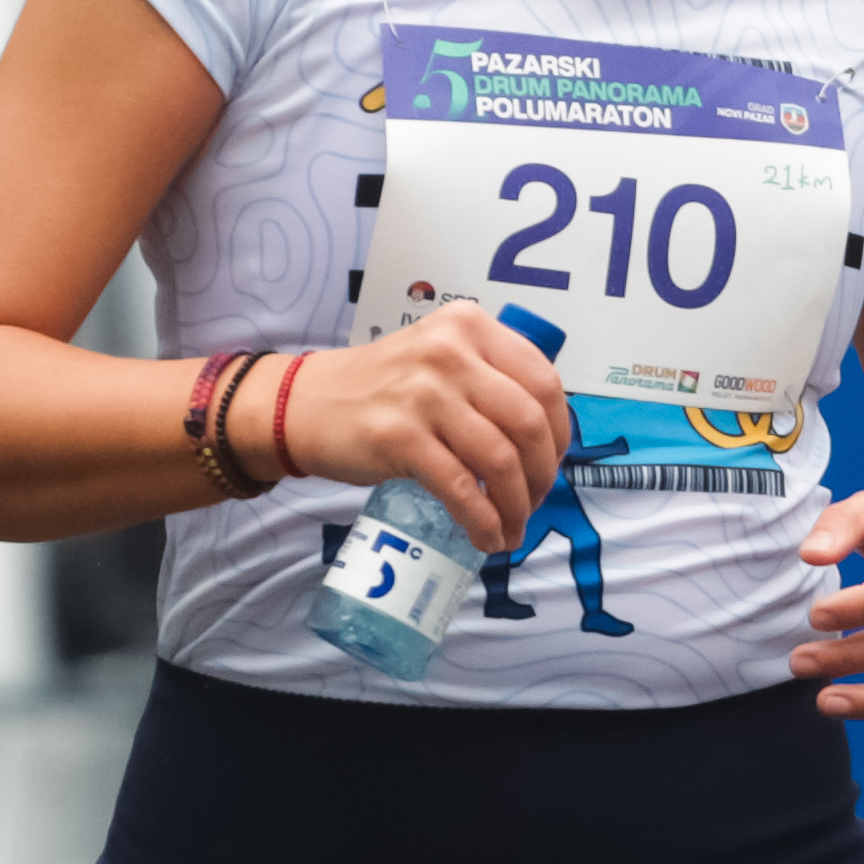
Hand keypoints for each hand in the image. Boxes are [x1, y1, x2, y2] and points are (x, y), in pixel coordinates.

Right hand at [279, 307, 570, 551]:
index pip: (543, 381)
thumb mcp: (439, 357)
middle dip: (542, 474)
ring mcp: (425, 393)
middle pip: (529, 422)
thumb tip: (545, 440)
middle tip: (534, 502)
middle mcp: (451, 351)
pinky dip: (483, 520)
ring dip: (515, 505)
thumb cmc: (379, 388)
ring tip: (512, 528)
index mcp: (470, 327)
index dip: (560, 431)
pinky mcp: (400, 436)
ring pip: (500, 459)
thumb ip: (489, 379)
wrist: (303, 404)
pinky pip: (461, 487)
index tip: (552, 462)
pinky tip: (486, 536)